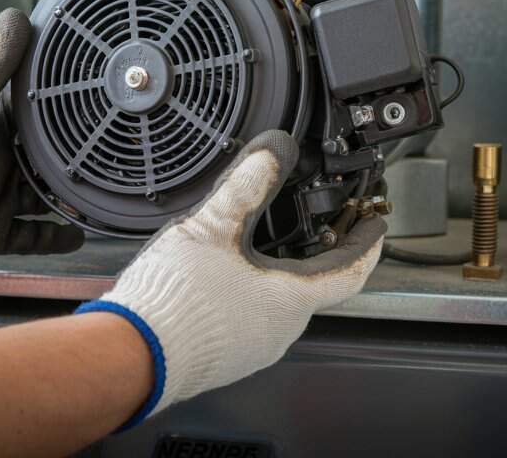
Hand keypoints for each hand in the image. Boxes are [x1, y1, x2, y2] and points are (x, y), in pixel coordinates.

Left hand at [0, 9, 83, 268]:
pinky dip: (55, 238)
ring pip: (45, 198)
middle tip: (113, 156)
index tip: (99, 104)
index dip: (66, 110)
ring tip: (103, 198)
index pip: (38, 115)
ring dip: (71, 199)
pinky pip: (31, 237)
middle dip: (77, 159)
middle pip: (48, 160)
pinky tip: (79, 236)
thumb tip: (16, 18)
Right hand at [76, 131, 384, 425]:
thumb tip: (273, 150)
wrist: (131, 355)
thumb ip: (248, 182)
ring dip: (287, 273)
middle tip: (325, 225)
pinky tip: (232, 276)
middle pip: (318, 285)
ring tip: (274, 243)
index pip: (351, 269)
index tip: (376, 225)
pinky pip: (256, 317)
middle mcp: (280, 329)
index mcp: (291, 299)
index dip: (367, 242)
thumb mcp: (214, 225)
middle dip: (323, 252)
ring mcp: (254, 347)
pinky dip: (258, 291)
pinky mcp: (228, 355)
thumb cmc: (175, 301)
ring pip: (285, 303)